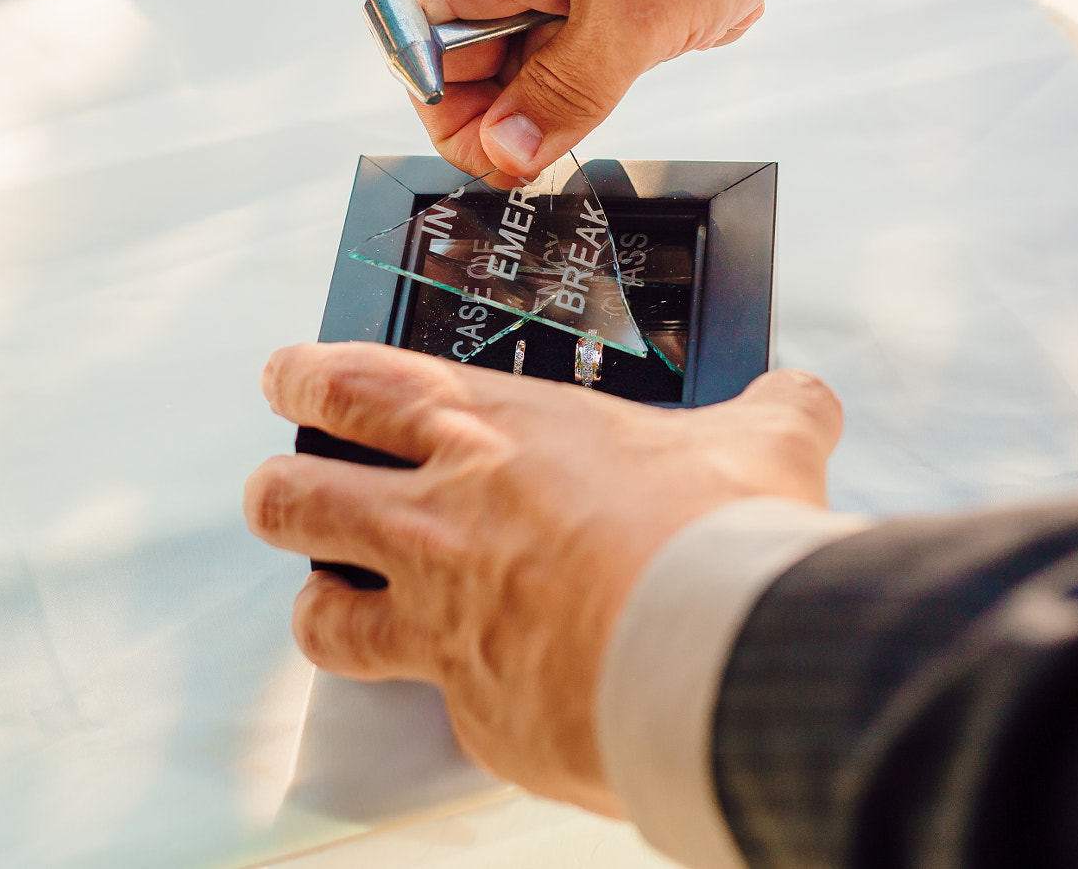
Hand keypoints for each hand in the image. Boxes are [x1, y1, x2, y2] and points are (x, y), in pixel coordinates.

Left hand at [243, 342, 842, 813]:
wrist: (713, 653)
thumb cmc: (719, 535)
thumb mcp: (765, 442)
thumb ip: (775, 409)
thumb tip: (805, 396)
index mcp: (502, 431)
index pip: (366, 384)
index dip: (312, 375)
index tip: (288, 372)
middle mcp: (446, 517)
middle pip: (304, 493)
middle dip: (276, 489)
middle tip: (272, 487)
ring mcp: (443, 617)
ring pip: (321, 608)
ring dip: (315, 603)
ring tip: (321, 603)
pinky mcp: (467, 704)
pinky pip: (421, 701)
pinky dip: (435, 695)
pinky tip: (462, 694)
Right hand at [417, 0, 857, 181]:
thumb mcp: (634, 23)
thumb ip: (562, 98)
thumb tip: (505, 151)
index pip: (433, 65)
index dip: (469, 125)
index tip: (521, 160)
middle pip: (513, 57)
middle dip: (585, 77)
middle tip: (640, 54)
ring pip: (583, 36)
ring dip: (644, 45)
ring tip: (693, 8)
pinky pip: (630, 3)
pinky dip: (675, 12)